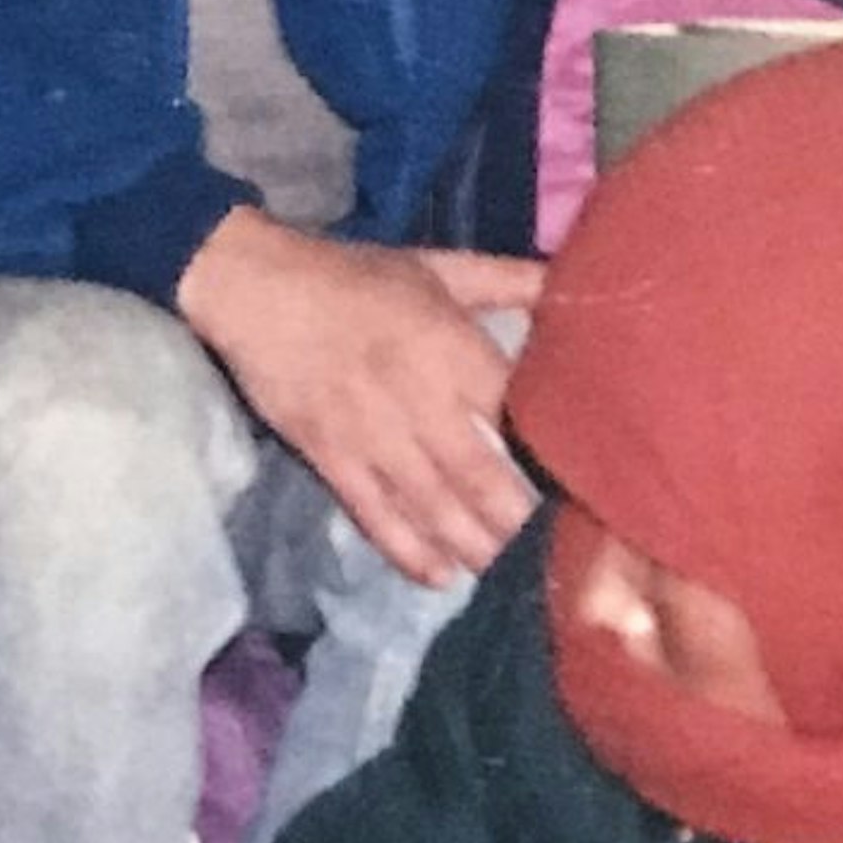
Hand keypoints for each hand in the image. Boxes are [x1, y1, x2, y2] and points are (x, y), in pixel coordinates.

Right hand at [171, 220, 541, 586]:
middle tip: (555, 554)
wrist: (257, 289)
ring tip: (507, 574)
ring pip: (432, 504)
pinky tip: (438, 576)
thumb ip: (506, 279)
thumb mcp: (437, 267)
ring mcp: (372, 436)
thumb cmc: (355, 278)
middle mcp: (417, 399)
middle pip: (480, 473)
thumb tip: (572, 282)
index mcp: (449, 347)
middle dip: (518, 520)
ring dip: (472, 545)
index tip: (584, 483)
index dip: (548, 450)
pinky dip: (407, 549)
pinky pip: (375, 514)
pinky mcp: (332, 459)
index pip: (513, 409)